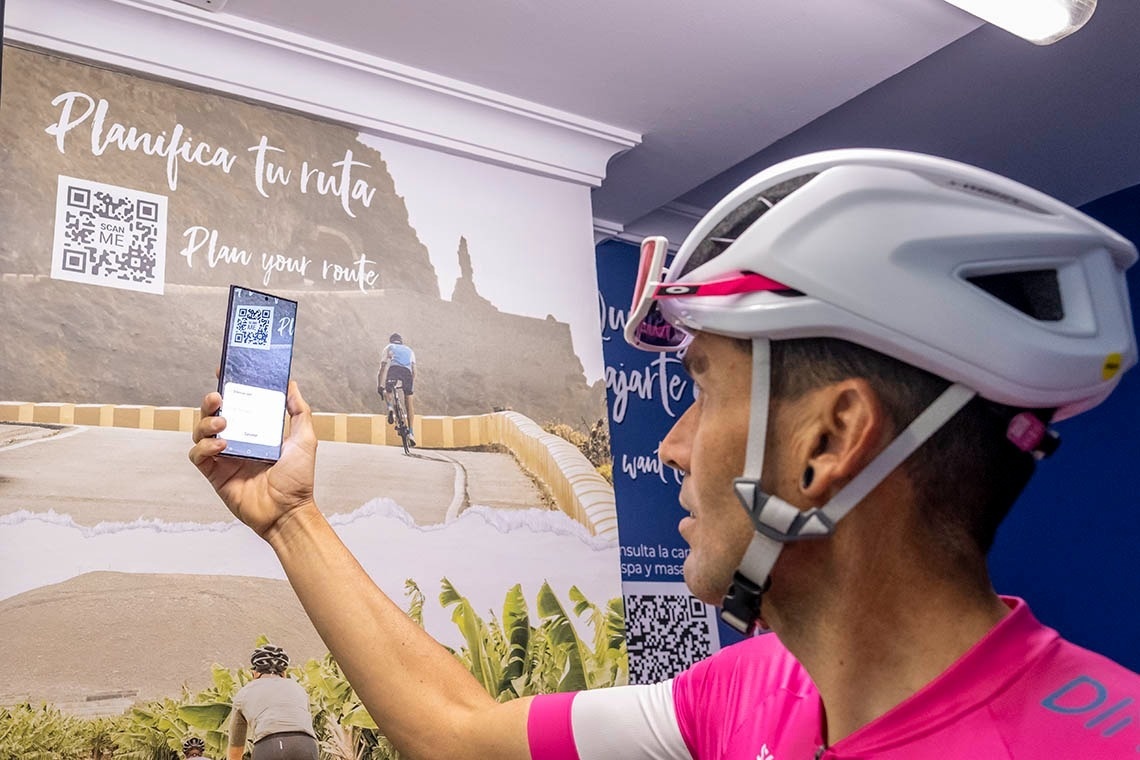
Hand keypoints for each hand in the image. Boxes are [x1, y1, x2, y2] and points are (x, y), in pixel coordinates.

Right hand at [188, 381, 317, 538]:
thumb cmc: (298, 479)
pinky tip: (220, 445)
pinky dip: (204, 447)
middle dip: (211, 403)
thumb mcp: (304, 438)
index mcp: (255, 431)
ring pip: (200, 432)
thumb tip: (291, 383)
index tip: (224, 371)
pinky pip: (198, 455)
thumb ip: (298, 410)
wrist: (289, 511)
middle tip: (219, 397)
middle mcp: (238, 441)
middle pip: (213, 415)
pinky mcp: (215, 474)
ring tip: (223, 423)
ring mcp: (224, 458)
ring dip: (206, 422)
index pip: (237, 404)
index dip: (228, 388)